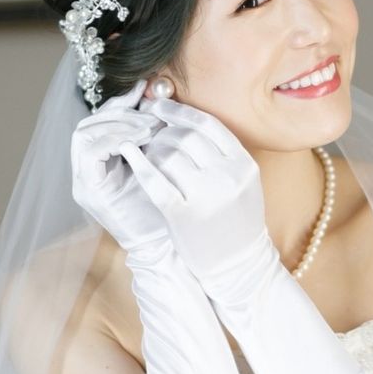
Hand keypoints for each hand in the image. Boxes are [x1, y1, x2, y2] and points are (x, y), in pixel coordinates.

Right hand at [71, 80, 170, 261]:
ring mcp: (84, 181)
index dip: (122, 101)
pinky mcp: (88, 191)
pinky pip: (90, 152)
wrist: (167, 245)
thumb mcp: (162, 163)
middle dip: (121, 112)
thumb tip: (160, 100)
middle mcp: (87, 170)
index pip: (103, 119)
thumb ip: (154, 136)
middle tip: (151, 115)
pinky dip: (114, 139)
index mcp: (104, 160)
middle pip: (89, 122)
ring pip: (84, 133)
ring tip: (149, 127)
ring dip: (118, 124)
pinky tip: (141, 140)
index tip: (146, 89)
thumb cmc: (170, 205)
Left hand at [121, 97, 278, 302]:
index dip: (179, 112)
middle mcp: (227, 176)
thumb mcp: (244, 182)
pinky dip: (139, 164)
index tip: (160, 107)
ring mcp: (206, 196)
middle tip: (148, 131)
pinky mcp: (183, 214)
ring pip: (168, 154)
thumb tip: (187, 122)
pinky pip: (155, 181)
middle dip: (162, 130)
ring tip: (144, 150)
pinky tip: (128, 154)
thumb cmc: (238, 221)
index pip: (207, 125)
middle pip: (185, 136)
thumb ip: (224, 154)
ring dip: (150, 147)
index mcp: (243, 165)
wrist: (238, 266)